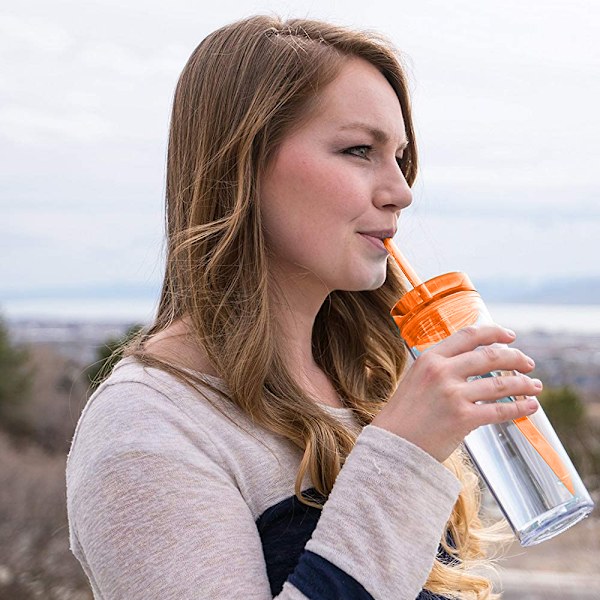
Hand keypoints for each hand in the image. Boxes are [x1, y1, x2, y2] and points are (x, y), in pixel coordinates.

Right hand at [371, 325, 540, 461]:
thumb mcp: (416, 379)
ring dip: (523, 384)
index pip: (468, 336)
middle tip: (528, 363)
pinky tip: (530, 407)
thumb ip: (440, 368)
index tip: (509, 336)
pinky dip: (519, 407)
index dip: (493, 333)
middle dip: (515, 358)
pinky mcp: (463, 418)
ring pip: (500, 383)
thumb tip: (473, 364)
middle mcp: (442, 372)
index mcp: (430, 358)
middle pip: (490, 356)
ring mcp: (452, 395)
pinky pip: (499, 410)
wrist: (393, 443)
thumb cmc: (405, 414)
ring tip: (534, 386)